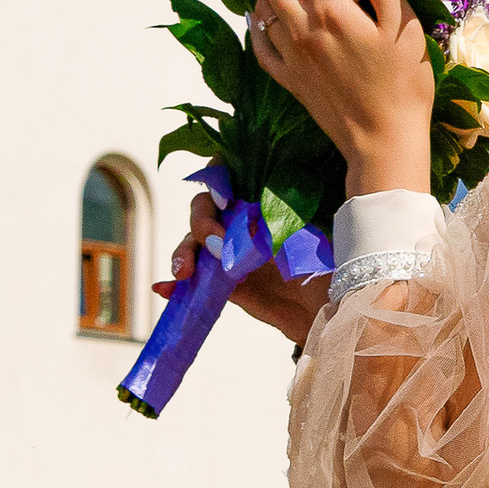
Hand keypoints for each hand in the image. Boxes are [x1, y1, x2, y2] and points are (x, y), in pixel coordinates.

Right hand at [151, 189, 328, 346]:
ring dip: (183, 252)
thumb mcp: (303, 239)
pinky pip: (193, 281)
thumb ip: (275, 229)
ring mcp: (227, 253)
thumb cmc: (323, 264)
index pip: (229, 177)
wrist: (326, 310)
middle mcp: (240, 223)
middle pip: (205, 208)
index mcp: (260, 202)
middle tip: (216, 243)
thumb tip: (249, 226)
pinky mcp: (221, 284)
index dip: (219, 182)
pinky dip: (173, 284)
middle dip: (202, 221)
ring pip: (193, 243)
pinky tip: (162, 287)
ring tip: (184, 271)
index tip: (226, 201)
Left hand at [250, 0, 436, 195]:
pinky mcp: (286, 78)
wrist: (383, 143)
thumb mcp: (404, 25)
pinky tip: (266, 8)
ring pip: (260, 0)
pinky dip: (258, 15)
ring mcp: (288, 55)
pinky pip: (258, 39)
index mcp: (330, 11)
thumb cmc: (404, 85)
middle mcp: (300, 28)